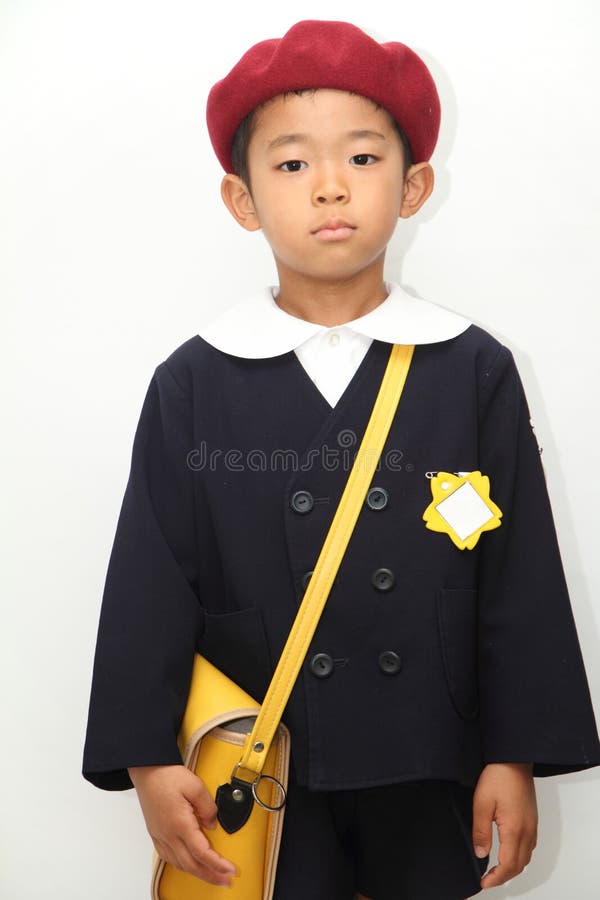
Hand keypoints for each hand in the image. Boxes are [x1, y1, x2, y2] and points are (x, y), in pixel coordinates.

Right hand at [128, 764, 236, 887]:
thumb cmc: (168, 775)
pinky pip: (169, 857)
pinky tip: (189, 865)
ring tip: (212, 876)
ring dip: (197, 873)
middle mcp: (168, 834)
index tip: (230, 870)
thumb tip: (213, 824)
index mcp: (180, 824)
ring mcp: (160, 835)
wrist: (147, 771)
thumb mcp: (195, 785)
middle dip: (210, 876)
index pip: (202, 852)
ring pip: (179, 864)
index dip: (217, 865)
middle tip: (226, 881)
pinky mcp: (155, 833)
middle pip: (191, 864)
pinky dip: (182, 866)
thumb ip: (208, 807)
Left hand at [472, 762, 537, 889]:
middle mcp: (527, 831)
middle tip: (488, 879)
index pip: (508, 865)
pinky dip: (520, 856)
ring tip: (496, 870)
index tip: (484, 882)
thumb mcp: (482, 804)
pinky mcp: (532, 819)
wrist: (514, 760)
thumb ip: (481, 831)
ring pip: (526, 857)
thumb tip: (480, 853)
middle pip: (519, 865)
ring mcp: (532, 826)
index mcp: (514, 829)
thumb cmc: (498, 778)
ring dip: (513, 868)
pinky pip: (530, 846)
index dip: (496, 878)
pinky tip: (509, 852)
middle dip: (504, 877)